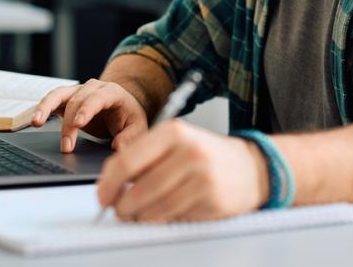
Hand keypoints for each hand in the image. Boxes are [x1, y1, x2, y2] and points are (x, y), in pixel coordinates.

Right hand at [31, 79, 148, 152]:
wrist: (121, 107)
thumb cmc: (129, 117)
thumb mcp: (138, 128)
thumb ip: (131, 137)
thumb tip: (119, 147)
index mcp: (112, 92)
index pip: (97, 98)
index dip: (87, 109)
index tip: (78, 123)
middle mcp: (93, 87)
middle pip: (76, 100)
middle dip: (69, 124)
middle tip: (66, 146)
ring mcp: (78, 91)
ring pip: (59, 94)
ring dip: (47, 107)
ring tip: (37, 121)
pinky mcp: (67, 98)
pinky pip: (52, 100)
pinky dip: (43, 108)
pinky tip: (36, 119)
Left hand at [95, 120, 269, 221]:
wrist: (251, 167)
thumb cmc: (206, 154)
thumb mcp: (176, 141)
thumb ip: (144, 155)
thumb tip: (110, 180)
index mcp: (173, 132)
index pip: (127, 161)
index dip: (108, 183)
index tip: (102, 195)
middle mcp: (189, 152)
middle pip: (139, 189)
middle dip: (121, 205)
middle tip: (117, 209)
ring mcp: (202, 178)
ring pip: (155, 208)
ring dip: (139, 216)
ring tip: (136, 214)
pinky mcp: (212, 201)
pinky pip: (175, 217)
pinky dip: (161, 219)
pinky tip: (161, 213)